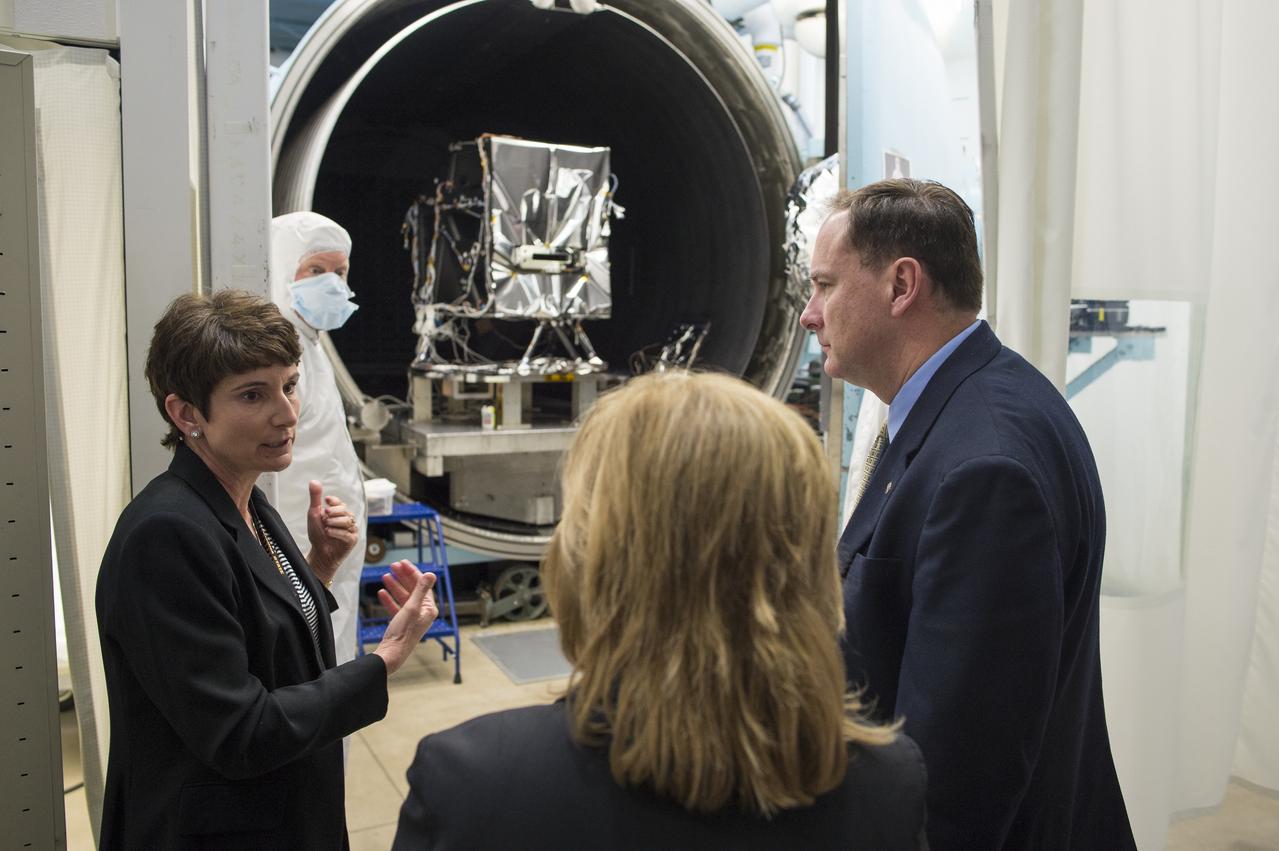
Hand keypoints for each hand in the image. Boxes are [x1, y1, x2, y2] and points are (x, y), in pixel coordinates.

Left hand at [305, 480, 357, 585]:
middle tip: (325, 517)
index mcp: (339, 513)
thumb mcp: (314, 514)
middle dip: (334, 513)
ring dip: (334, 523)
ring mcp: (351, 530)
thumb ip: (315, 498)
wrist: (319, 553)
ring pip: (348, 521)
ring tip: (326, 527)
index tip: (327, 501)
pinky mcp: (352, 540)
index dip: (335, 501)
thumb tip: (314, 481)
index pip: (340, 503)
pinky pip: (347, 534)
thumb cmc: (317, 534)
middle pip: (345, 511)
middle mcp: (347, 520)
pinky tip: (329, 533)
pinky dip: (337, 533)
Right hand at [372, 560, 437, 674]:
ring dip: (395, 586)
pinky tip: (381, 593)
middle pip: (413, 589)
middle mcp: (423, 613)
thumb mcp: (411, 607)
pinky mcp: (402, 624)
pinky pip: (396, 607)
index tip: (402, 563)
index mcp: (429, 609)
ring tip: (385, 576)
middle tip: (393, 566)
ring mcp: (412, 618)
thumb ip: (421, 590)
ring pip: (403, 597)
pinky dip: (389, 599)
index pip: (422, 585)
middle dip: (403, 577)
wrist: (391, 654)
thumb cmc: (403, 633)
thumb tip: (431, 574)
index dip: (412, 572)